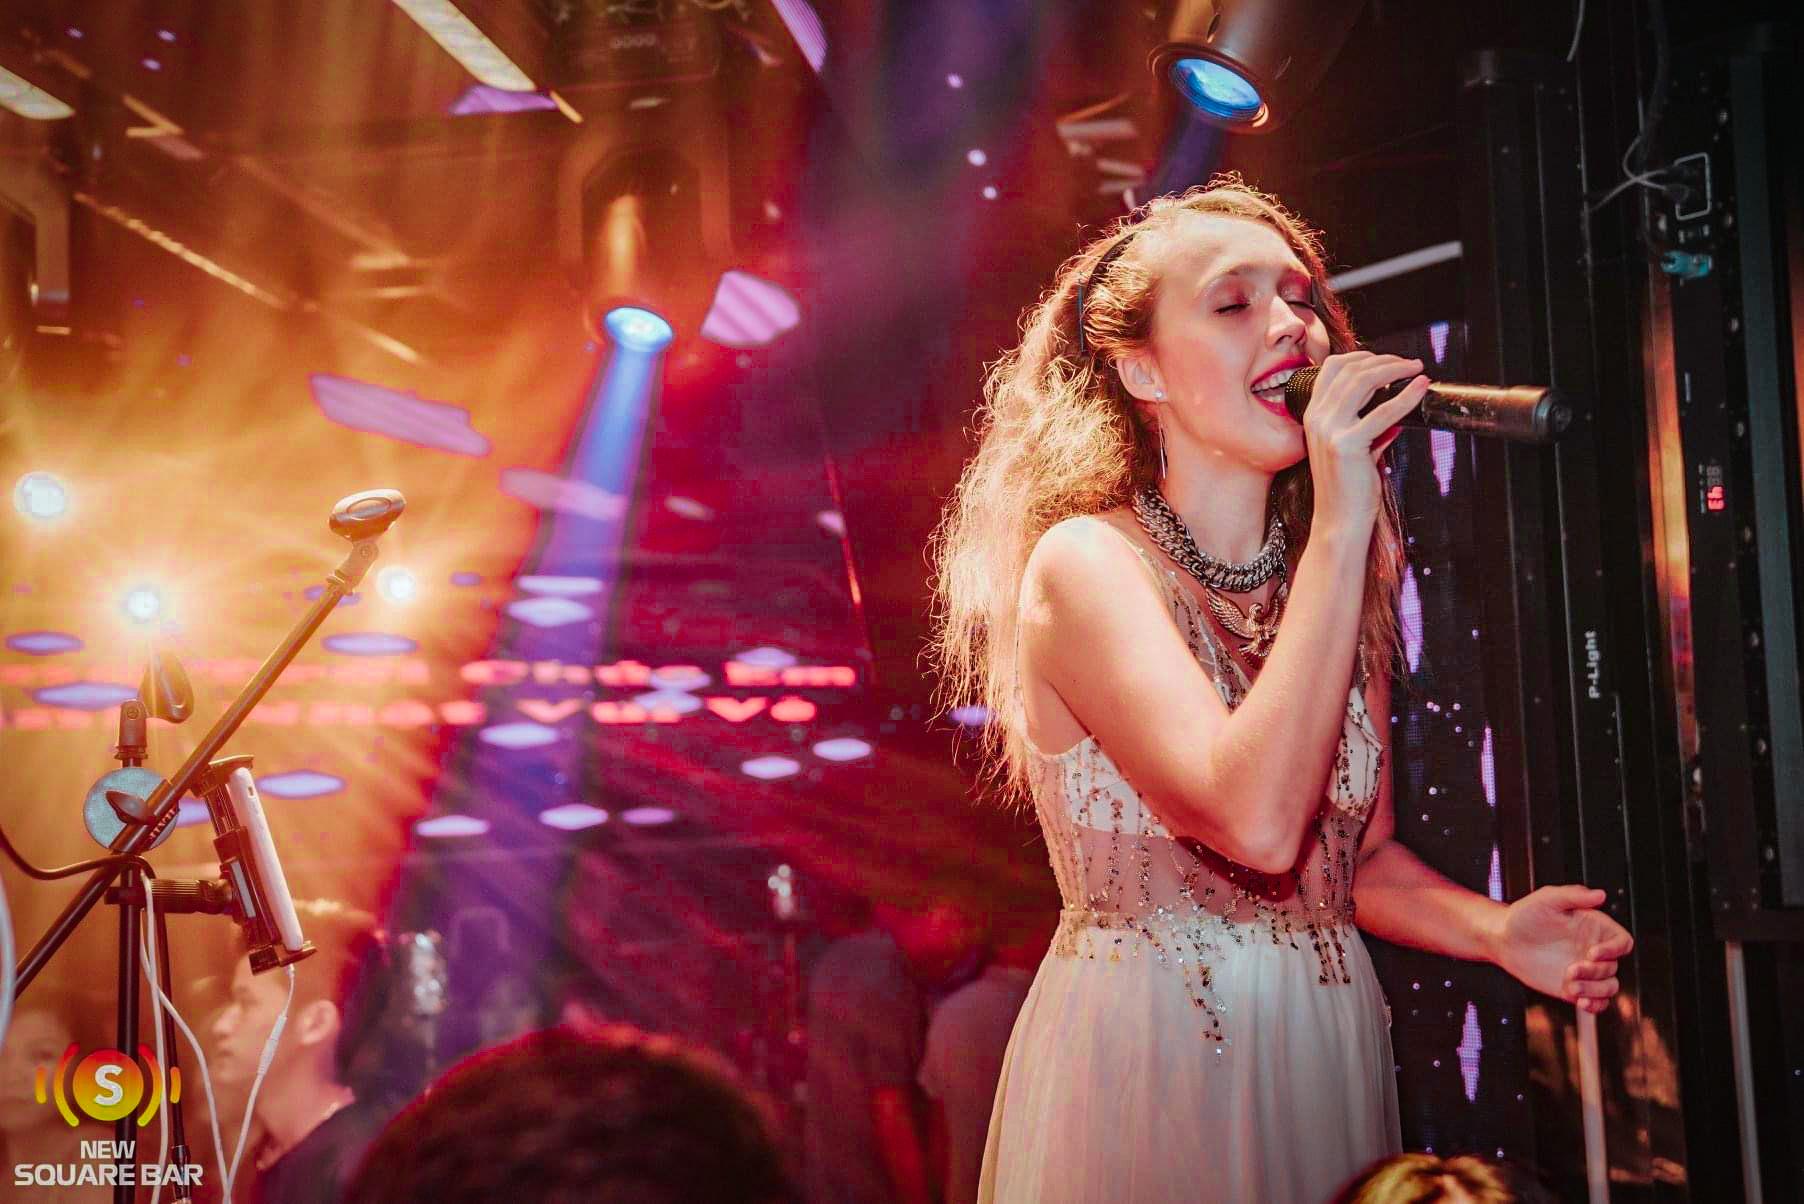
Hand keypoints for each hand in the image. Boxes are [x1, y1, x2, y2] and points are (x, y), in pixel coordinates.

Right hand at [1302, 351, 1431, 530]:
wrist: (1338, 521)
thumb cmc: (1347, 488)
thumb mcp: (1351, 449)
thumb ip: (1368, 428)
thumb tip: (1396, 414)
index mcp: (1312, 415)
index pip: (1332, 368)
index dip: (1361, 356)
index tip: (1387, 360)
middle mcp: (1316, 419)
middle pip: (1350, 369)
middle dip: (1385, 360)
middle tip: (1410, 363)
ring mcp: (1329, 430)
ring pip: (1363, 381)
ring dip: (1395, 369)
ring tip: (1416, 369)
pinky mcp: (1347, 444)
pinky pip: (1384, 411)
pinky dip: (1407, 396)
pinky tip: (1420, 388)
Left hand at [1492, 884, 1633, 1013]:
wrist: (1504, 939)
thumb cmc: (1525, 915)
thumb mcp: (1547, 899)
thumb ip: (1573, 896)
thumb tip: (1601, 894)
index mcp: (1595, 928)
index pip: (1622, 942)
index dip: (1614, 950)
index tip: (1592, 953)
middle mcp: (1594, 950)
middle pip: (1613, 967)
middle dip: (1595, 972)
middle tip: (1570, 970)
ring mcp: (1586, 970)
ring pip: (1609, 987)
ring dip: (1595, 991)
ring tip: (1571, 987)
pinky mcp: (1574, 987)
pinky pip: (1597, 1002)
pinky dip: (1595, 1006)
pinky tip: (1581, 1002)